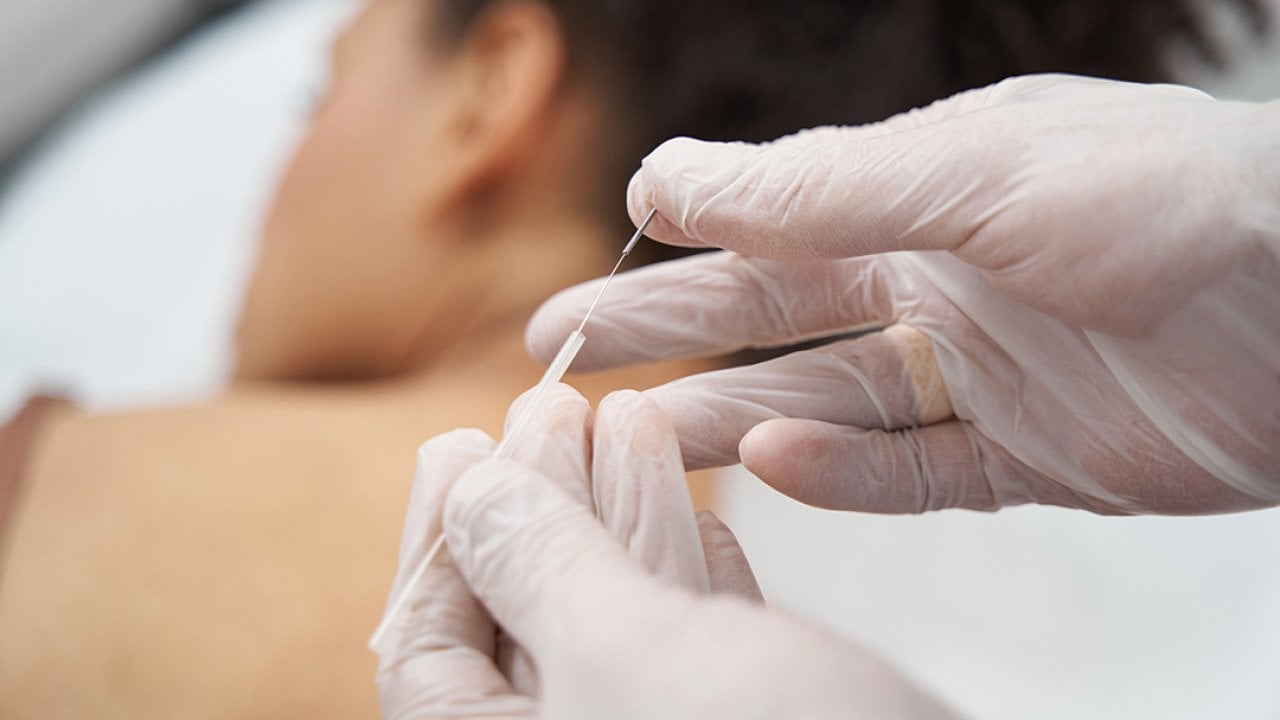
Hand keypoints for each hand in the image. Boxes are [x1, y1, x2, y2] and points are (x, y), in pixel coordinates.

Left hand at [373, 386, 955, 718]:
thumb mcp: (624, 654)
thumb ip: (539, 568)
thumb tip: (470, 491)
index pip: (427, 657)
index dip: (436, 543)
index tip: (459, 446)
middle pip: (527, 630)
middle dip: (541, 509)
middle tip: (549, 409)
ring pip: (620, 629)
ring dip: (626, 518)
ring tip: (629, 416)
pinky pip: (698, 654)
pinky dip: (696, 576)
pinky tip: (702, 516)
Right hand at [527, 74, 1279, 514]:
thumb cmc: (1174, 199)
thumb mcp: (979, 171)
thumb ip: (824, 187)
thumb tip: (676, 180)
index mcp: (926, 191)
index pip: (775, 219)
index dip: (685, 238)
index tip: (608, 246)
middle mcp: (941, 277)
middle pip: (775, 315)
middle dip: (669, 333)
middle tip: (565, 351)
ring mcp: (981, 370)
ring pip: (824, 401)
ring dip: (728, 416)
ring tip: (637, 436)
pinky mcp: (1028, 454)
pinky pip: (910, 470)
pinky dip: (839, 474)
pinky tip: (773, 466)